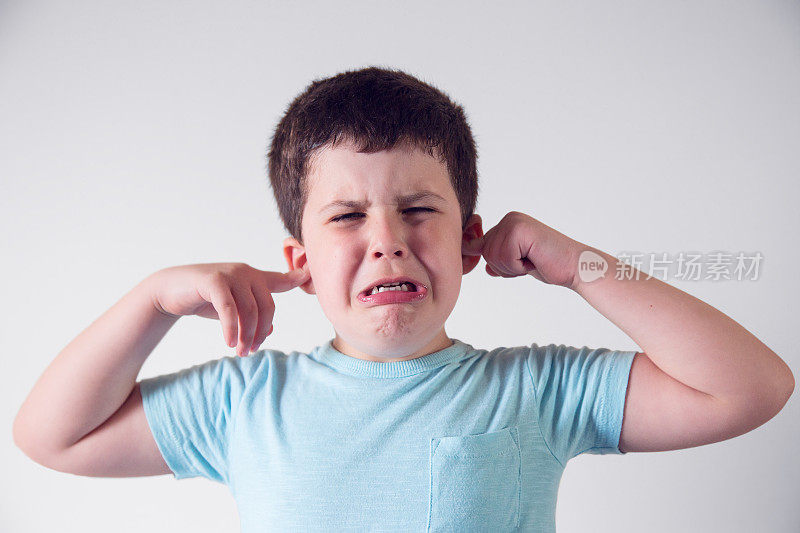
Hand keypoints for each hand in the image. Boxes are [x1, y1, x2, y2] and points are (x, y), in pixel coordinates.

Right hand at [148, 263, 309, 355]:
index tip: (309, 275)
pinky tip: (228, 342)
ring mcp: (231, 274)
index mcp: (254, 277)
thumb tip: (271, 331)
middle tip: (251, 351)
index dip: (296, 278)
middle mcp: (246, 272)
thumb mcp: (231, 309)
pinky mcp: (214, 280)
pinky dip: (231, 328)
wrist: (169, 291)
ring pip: (250, 310)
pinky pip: (230, 308)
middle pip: (267, 306)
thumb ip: (251, 316)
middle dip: (261, 332)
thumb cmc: (204, 300)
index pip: (281, 279)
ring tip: (239, 351)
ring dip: (246, 335)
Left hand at [462, 211, 584, 289]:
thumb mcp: (517, 261)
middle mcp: (508, 219)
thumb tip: (476, 257)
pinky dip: (518, 267)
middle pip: (485, 253)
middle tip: (530, 261)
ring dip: (513, 268)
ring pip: (492, 257)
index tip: (524, 260)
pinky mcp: (519, 230)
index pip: (482, 248)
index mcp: (507, 223)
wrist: (574, 267)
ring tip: (533, 260)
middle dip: (505, 267)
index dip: (500, 263)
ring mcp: (513, 222)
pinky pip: (504, 258)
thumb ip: (498, 257)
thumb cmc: (549, 265)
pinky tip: (535, 260)